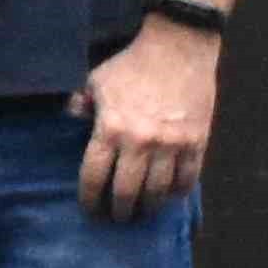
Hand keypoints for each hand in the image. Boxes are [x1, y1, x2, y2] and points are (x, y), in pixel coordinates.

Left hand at [78, 15, 219, 217]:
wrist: (178, 49)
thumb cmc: (131, 65)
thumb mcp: (96, 82)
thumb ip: (80, 105)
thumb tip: (69, 119)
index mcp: (110, 129)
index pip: (94, 176)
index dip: (89, 199)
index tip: (89, 210)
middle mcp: (141, 142)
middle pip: (127, 192)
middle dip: (119, 211)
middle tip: (116, 218)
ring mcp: (172, 145)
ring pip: (159, 192)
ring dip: (148, 207)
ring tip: (141, 212)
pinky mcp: (197, 142)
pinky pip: (188, 179)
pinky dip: (178, 192)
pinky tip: (169, 196)